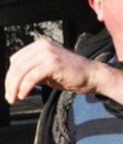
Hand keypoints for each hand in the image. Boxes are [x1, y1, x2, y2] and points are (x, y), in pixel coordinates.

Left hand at [4, 38, 122, 105]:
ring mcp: (48, 53)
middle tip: (10, 98)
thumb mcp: (48, 68)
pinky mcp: (53, 64)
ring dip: (14, 87)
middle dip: (10, 83)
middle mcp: (43, 46)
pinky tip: (23, 95)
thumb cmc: (72, 74)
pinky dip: (24, 88)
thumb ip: (33, 69)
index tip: (11, 89)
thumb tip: (14, 80)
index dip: (10, 76)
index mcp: (40, 45)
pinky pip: (31, 77)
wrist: (92, 75)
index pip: (16, 60)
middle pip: (16, 66)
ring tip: (14, 98)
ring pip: (21, 72)